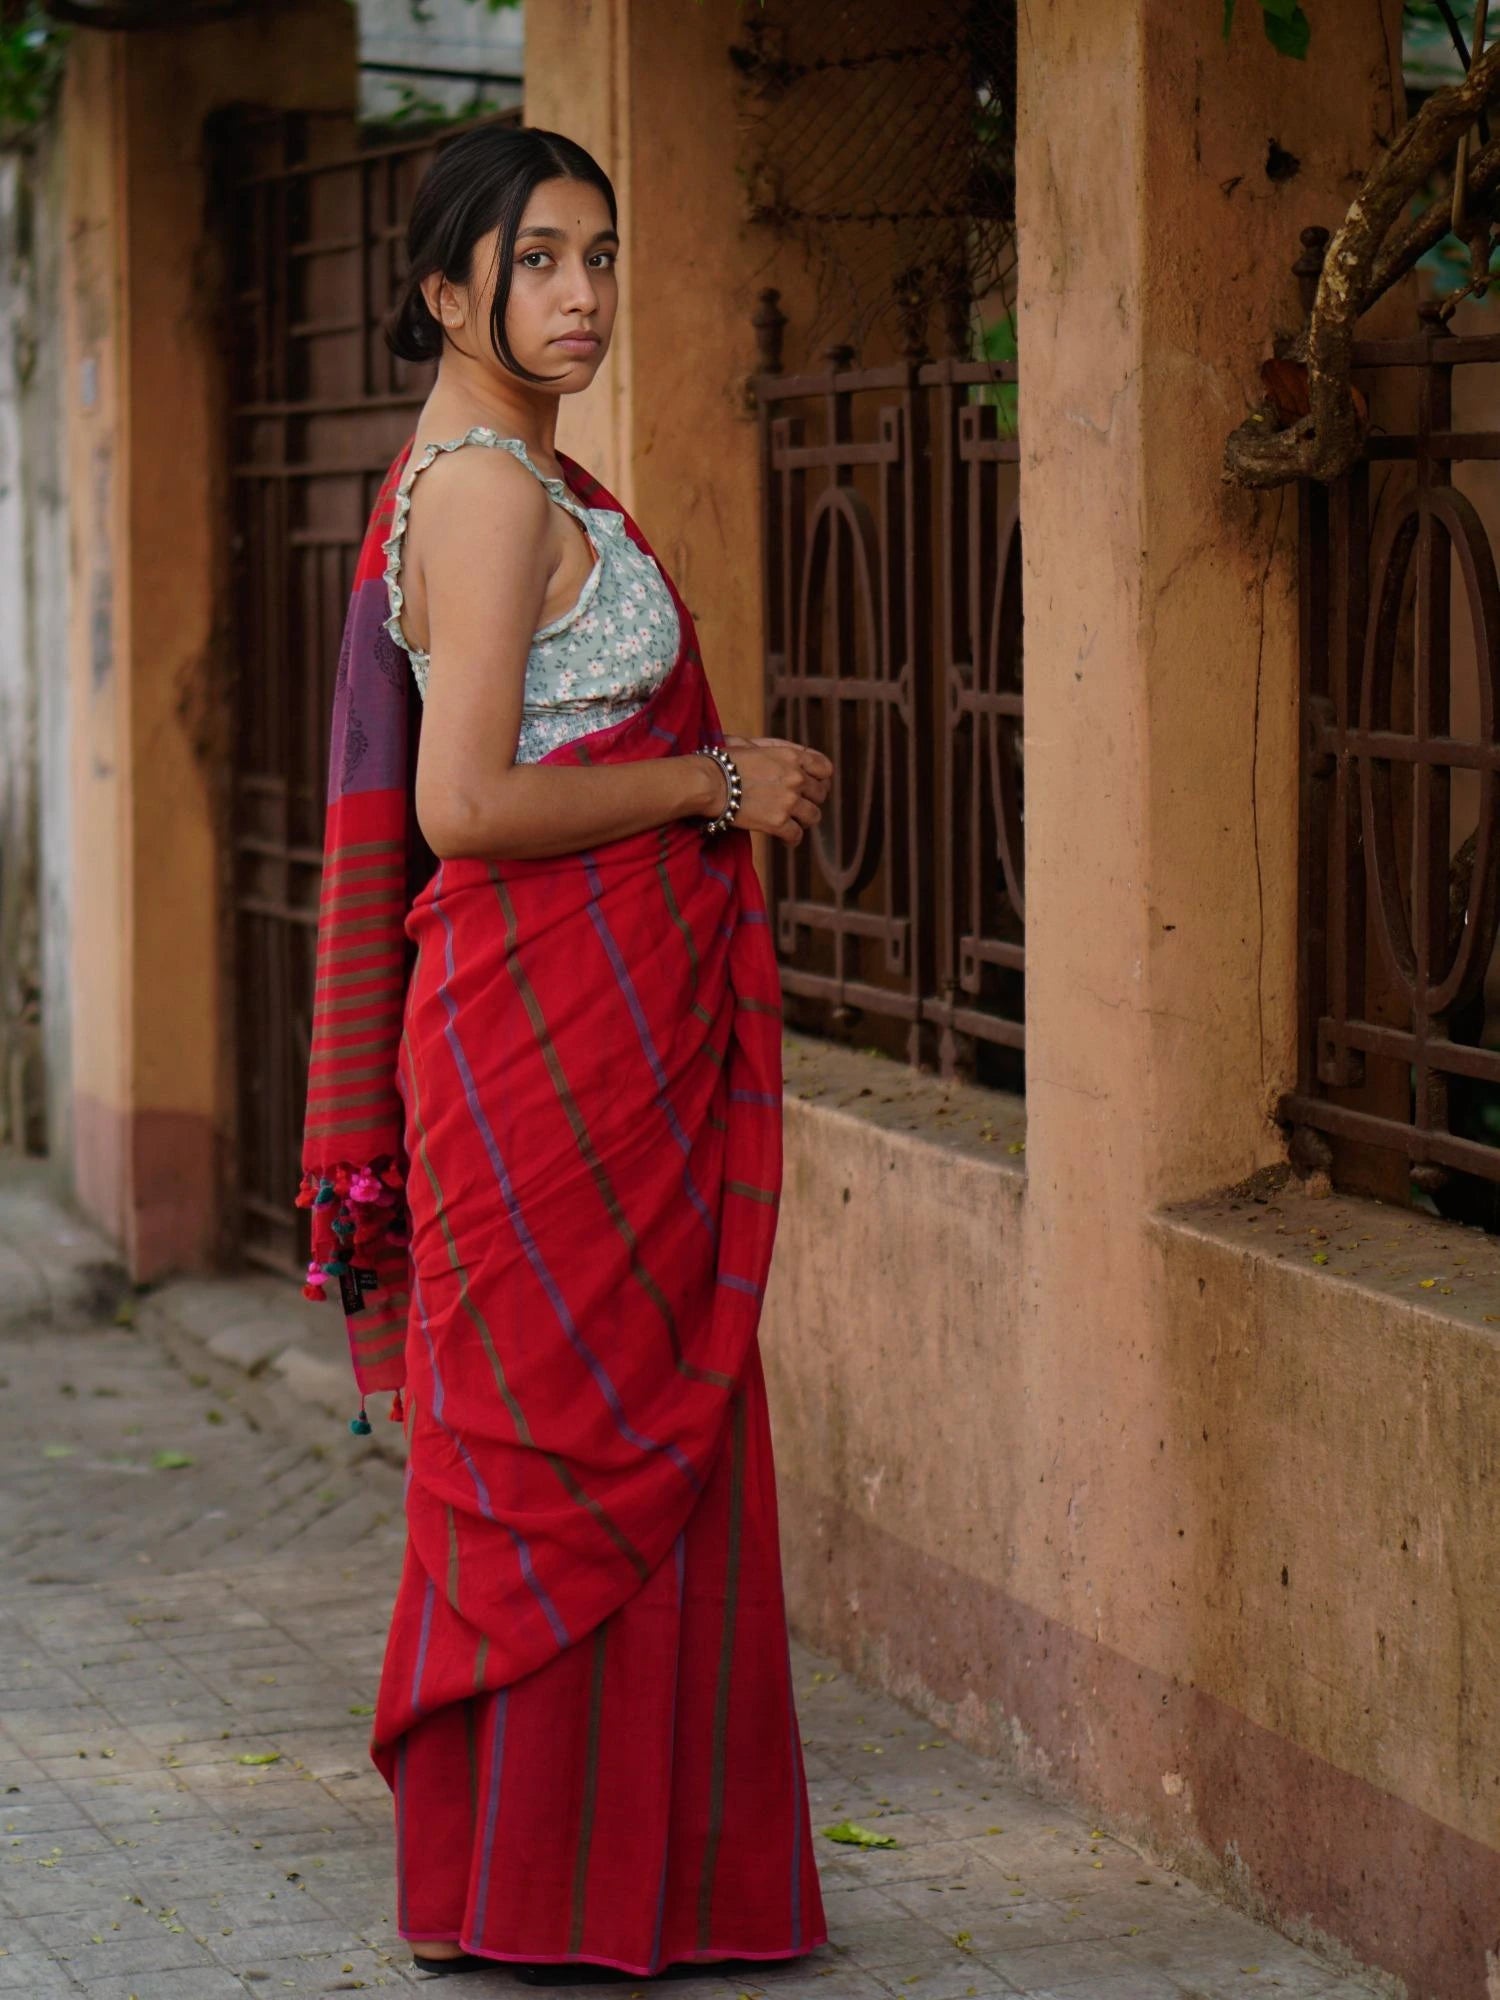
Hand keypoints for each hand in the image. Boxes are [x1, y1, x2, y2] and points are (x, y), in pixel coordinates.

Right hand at [715, 735, 831, 846]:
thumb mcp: (752, 744)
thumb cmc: (723, 762)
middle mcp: (796, 778)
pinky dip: (791, 839)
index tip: (813, 786)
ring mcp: (789, 801)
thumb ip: (774, 748)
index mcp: (792, 756)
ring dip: (804, 820)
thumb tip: (785, 754)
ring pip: (813, 816)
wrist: (709, 783)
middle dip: (810, 800)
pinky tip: (784, 839)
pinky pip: (796, 835)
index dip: (821, 779)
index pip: (825, 768)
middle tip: (798, 806)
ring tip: (793, 822)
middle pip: (820, 794)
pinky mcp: (778, 822)